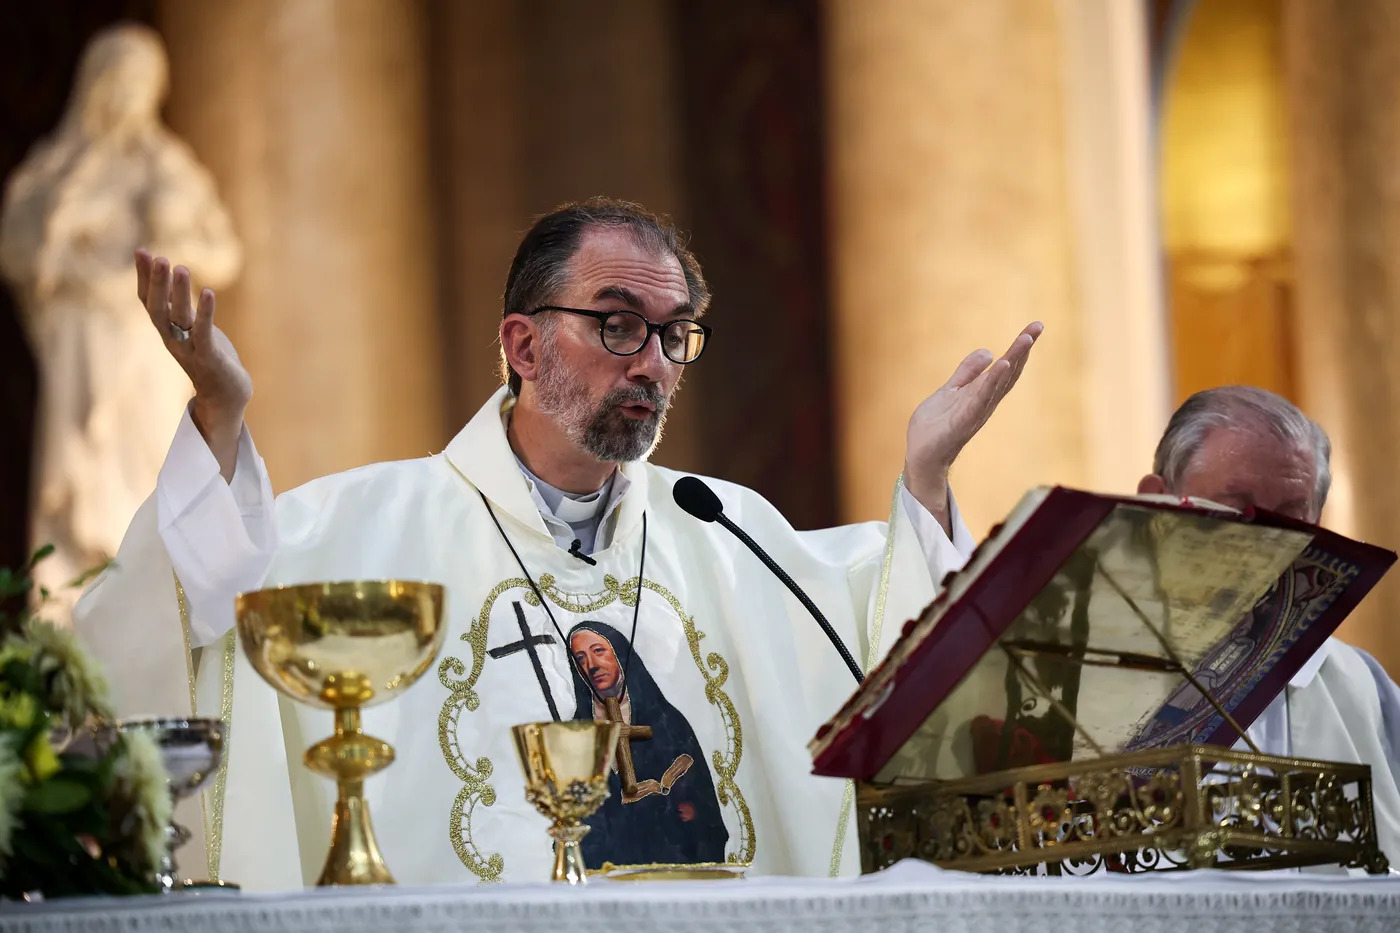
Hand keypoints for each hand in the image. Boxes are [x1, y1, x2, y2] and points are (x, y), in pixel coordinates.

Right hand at [136, 249, 251, 480]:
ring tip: (179, 267)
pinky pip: (203, 333)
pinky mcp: (210, 358)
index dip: (145, 278)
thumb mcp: (192, 330)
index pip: (149, 301)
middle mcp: (173, 339)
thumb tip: (175, 282)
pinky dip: (205, 313)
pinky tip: (208, 292)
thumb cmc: (210, 359)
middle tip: (158, 257)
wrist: (226, 398)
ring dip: (177, 293)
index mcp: (167, 331)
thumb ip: (181, 310)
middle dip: (156, 282)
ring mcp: (189, 349)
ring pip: (178, 319)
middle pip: (157, 308)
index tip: (141, 251)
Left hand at [904, 322, 1042, 534]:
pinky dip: (991, 382)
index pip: (1006, 368)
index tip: (1036, 327)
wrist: (921, 456)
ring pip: (998, 384)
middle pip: (1008, 373)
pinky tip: (1001, 364)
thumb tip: (988, 351)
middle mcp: (985, 403)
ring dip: (1013, 361)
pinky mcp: (962, 422)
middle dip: (1022, 350)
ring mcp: (975, 413)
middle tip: (1037, 327)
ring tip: (1025, 340)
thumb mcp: (951, 391)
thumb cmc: (935, 427)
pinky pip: (979, 400)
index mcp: (982, 394)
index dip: (1020, 348)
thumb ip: (967, 373)